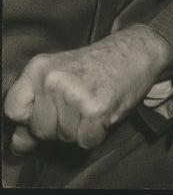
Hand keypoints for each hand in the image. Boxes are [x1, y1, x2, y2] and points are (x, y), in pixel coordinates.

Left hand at [3, 26, 172, 153]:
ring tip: (94, 101)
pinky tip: (105, 110)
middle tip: (80, 100)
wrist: (138, 49)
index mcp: (39, 67)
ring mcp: (74, 94)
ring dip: (80, 128)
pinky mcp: (95, 108)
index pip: (13, 109)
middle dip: (60, 124)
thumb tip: (17, 146)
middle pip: (40, 129)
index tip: (50, 107)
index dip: (30, 116)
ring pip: (64, 137)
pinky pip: (86, 142)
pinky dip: (97, 133)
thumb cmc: (98, 66)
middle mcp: (53, 79)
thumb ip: (35, 110)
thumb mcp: (61, 78)